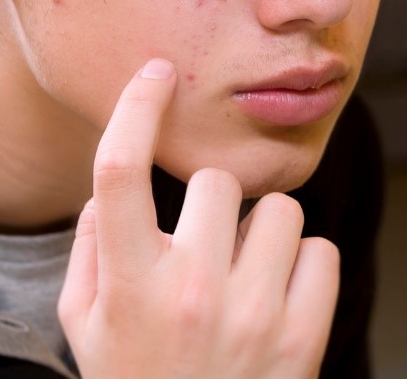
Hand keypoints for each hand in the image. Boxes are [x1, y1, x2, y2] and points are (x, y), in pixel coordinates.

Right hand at [59, 58, 340, 377]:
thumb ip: (90, 249)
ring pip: (279, 211)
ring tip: (242, 282)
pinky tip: (277, 303)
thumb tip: (111, 187)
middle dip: (213, 207)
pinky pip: (322, 250)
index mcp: (127, 285)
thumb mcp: (84, 327)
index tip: (156, 72)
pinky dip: (303, 269)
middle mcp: (191, 292)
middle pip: (218, 182)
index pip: (119, 172)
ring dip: (262, 236)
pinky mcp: (306, 333)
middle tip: (203, 253)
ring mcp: (254, 312)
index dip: (136, 108)